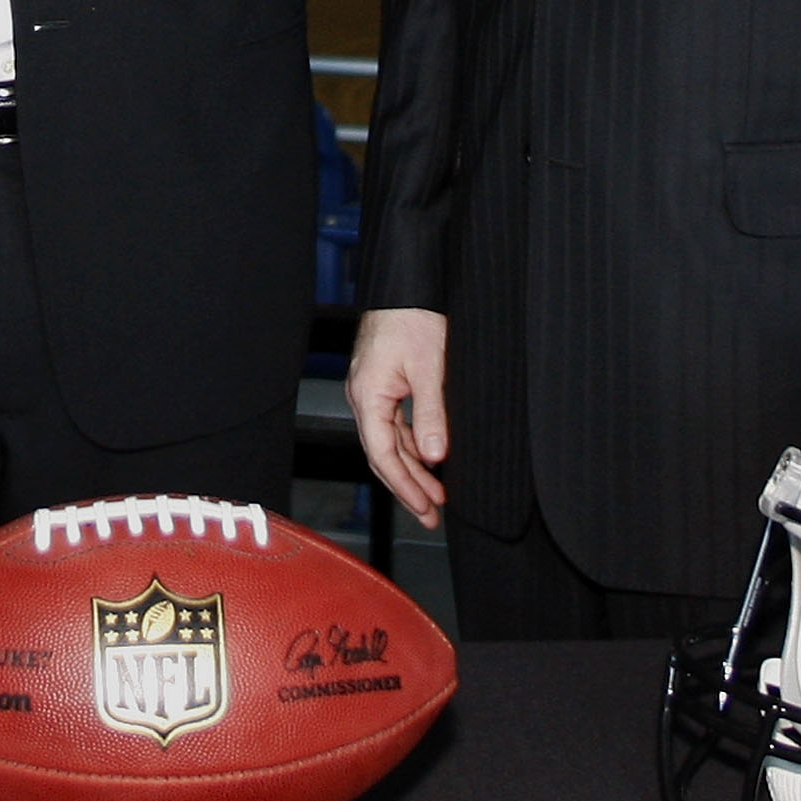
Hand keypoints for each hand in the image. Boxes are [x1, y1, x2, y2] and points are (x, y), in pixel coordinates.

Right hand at [347, 308, 450, 528]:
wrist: (406, 285)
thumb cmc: (413, 317)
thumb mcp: (430, 368)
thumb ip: (430, 414)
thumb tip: (434, 456)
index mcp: (369, 396)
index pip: (383, 455)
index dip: (405, 486)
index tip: (426, 508)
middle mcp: (364, 397)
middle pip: (384, 455)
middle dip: (408, 487)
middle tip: (432, 515)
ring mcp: (371, 391)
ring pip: (390, 442)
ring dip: (412, 468)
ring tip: (437, 494)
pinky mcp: (382, 383)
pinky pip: (393, 425)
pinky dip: (411, 445)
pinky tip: (429, 458)